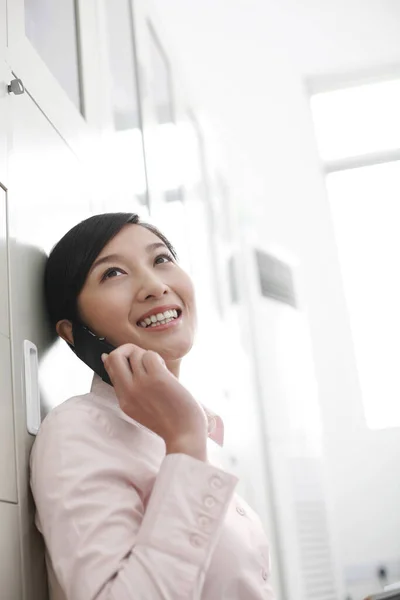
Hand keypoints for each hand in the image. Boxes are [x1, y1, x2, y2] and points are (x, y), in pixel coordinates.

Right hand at [102, 344, 207, 459]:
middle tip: (143, 358)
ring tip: (158, 368)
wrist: (185, 435)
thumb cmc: (169, 420)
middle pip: (114, 356)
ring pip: (135, 353)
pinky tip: (165, 370)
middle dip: (128, 350)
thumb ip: (129, 388)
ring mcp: (142, 384)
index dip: (120, 358)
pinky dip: (157, 358)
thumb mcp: (139, 408)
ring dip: (147, 356)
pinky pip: (150, 355)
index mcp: (123, 399)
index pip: (110, 368)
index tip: (132, 360)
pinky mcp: (157, 379)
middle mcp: (128, 391)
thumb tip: (114, 363)